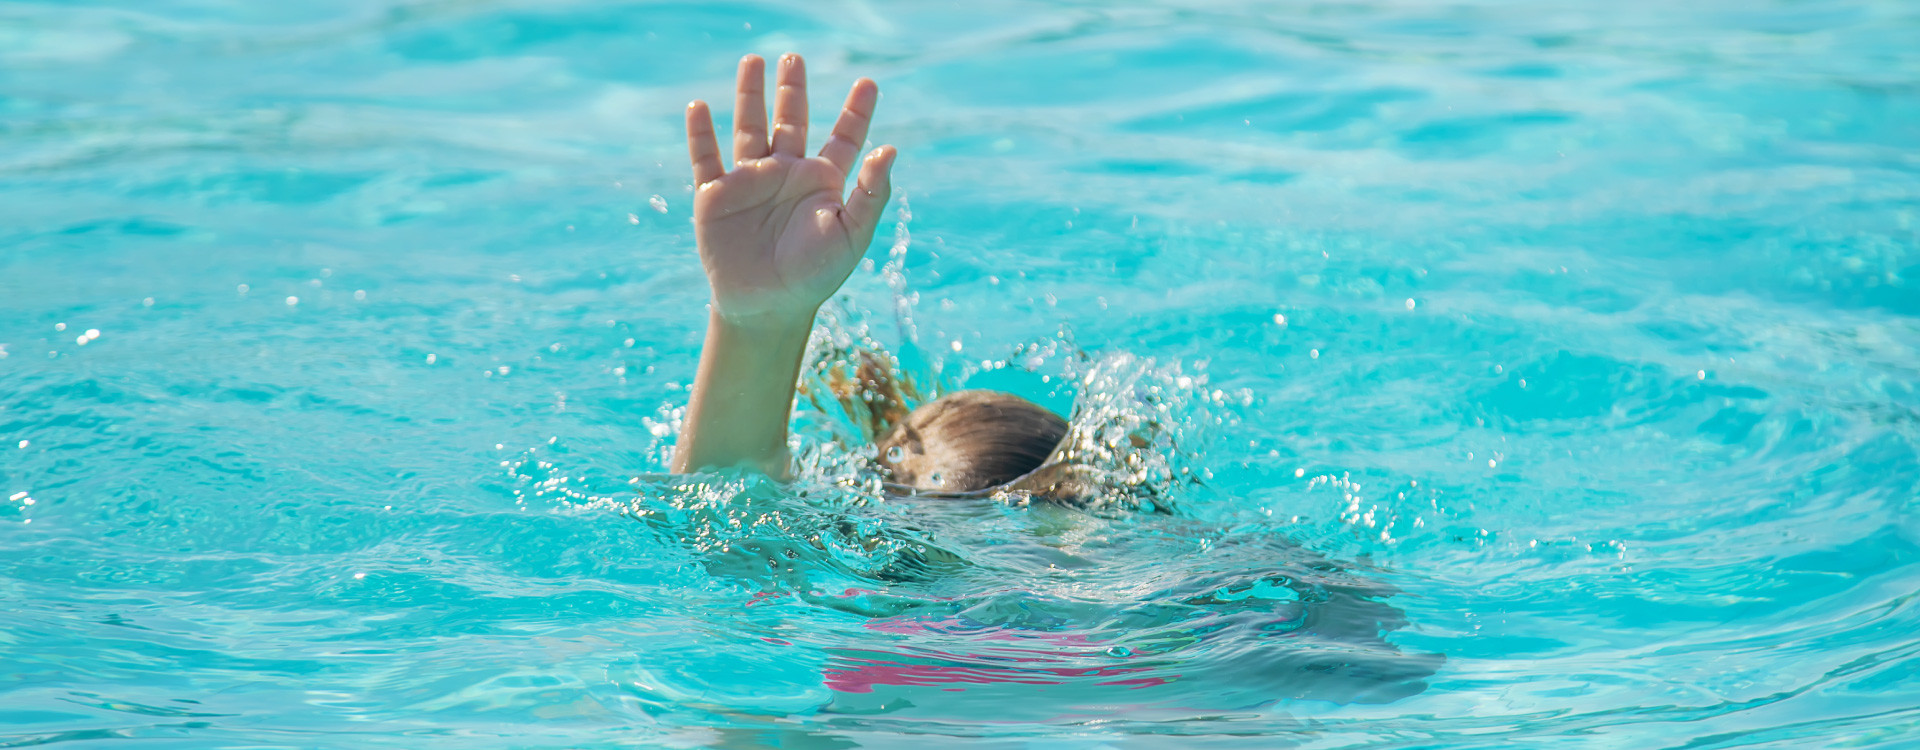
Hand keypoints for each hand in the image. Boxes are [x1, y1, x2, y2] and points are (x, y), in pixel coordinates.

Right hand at [685, 53, 895, 326]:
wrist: (766, 308)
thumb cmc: (815, 276)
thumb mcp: (852, 234)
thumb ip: (871, 193)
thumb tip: (891, 149)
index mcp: (822, 182)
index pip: (843, 136)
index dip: (856, 110)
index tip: (870, 83)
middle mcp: (786, 174)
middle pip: (791, 120)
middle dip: (792, 88)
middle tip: (794, 56)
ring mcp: (750, 182)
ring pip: (749, 128)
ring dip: (749, 95)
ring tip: (752, 61)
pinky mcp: (715, 196)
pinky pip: (705, 158)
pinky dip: (700, 133)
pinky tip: (699, 106)